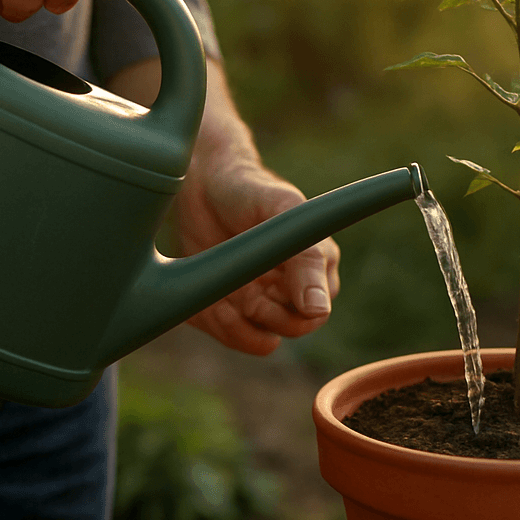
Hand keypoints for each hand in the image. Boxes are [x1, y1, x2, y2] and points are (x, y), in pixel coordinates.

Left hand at [174, 155, 340, 355]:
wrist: (201, 181)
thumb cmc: (250, 189)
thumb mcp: (284, 212)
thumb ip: (307, 258)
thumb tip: (317, 310)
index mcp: (313, 267)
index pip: (314, 315)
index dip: (292, 310)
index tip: (268, 287)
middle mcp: (288, 287)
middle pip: (287, 330)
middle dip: (263, 317)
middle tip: (242, 293)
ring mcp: (257, 298)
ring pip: (256, 338)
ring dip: (236, 324)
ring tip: (219, 298)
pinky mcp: (225, 305)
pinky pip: (226, 334)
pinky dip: (215, 323)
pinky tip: (206, 299)